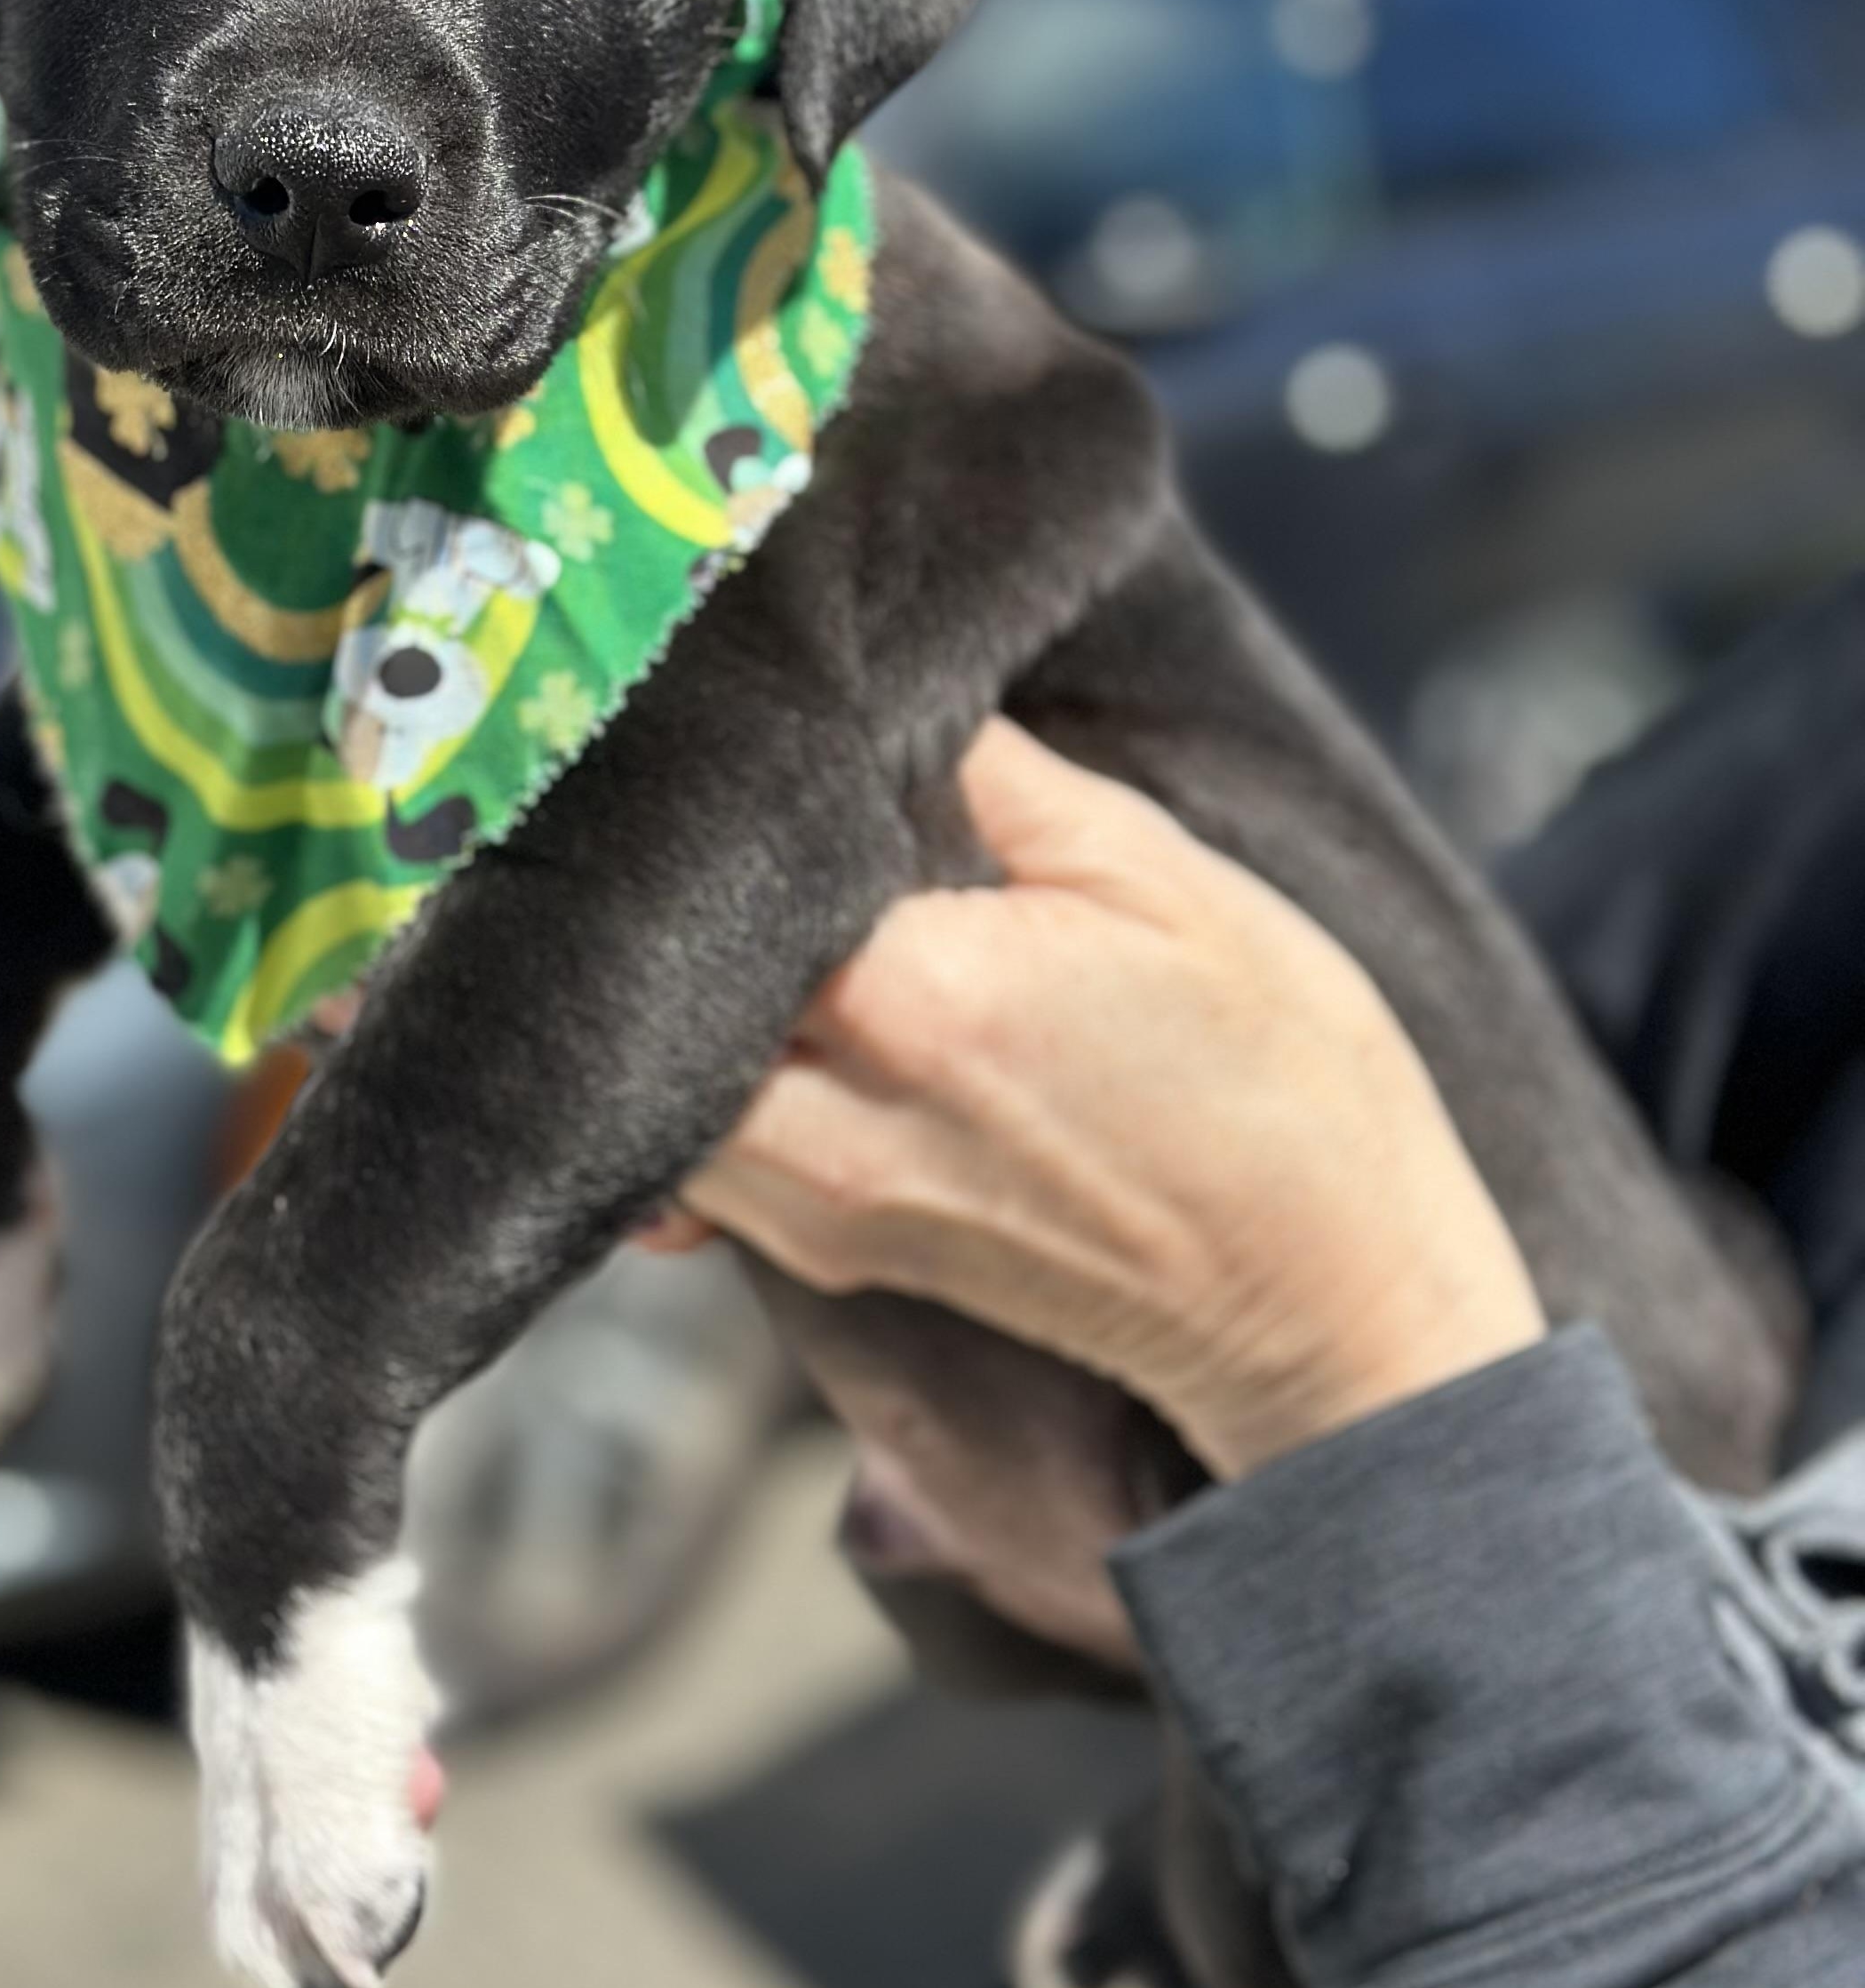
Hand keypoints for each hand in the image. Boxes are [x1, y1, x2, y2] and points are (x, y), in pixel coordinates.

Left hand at [646, 720, 1544, 1477]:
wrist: (1336, 1309)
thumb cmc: (1281, 1082)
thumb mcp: (1166, 878)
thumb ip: (999, 778)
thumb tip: (887, 688)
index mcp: (914, 994)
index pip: (733, 859)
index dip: (728, 787)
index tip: (744, 730)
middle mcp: (834, 1111)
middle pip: (663, 980)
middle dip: (672, 895)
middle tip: (714, 813)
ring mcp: (823, 1203)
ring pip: (661, 1078)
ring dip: (681, 997)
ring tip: (746, 913)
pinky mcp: (835, 1254)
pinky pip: (701, 1160)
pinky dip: (699, 1093)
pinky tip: (760, 1025)